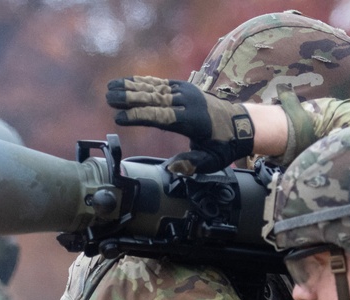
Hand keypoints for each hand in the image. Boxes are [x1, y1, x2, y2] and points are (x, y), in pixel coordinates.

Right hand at [106, 76, 254, 174]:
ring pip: (156, 88)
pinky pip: (161, 84)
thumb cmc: (223, 146)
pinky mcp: (186, 87)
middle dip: (129, 98)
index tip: (120, 117)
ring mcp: (187, 92)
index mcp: (193, 121)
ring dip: (132, 87)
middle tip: (108, 98)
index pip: (161, 117)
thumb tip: (171, 168)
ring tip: (111, 87)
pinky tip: (128, 81)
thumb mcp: (211, 161)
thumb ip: (191, 164)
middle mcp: (189, 102)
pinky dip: (144, 82)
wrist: (241, 125)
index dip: (139, 116)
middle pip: (154, 98)